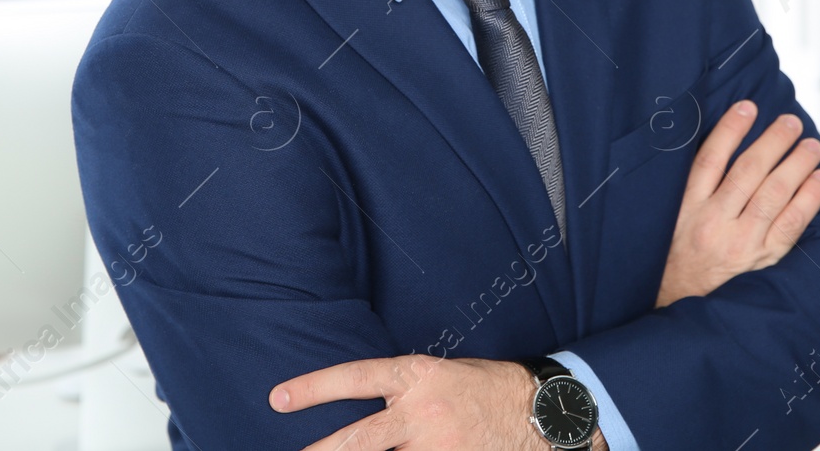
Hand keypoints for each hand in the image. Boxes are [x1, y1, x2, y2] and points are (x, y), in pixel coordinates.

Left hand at [271, 354, 605, 449]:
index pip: (355, 378)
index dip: (314, 388)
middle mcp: (421, 411)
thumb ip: (403, 393)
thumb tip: (367, 413)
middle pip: (357, 441)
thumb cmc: (488, 388)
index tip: (279, 398)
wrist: (541, 412)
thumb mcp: (442, 375)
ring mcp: (436, 446)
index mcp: (417, 377)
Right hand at [655, 100, 819, 307]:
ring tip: (811, 145)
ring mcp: (742, 243)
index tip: (748, 107)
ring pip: (774, 194)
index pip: (710, 159)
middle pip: (749, 172)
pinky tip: (819, 180)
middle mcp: (714, 223)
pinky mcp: (763, 260)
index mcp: (687, 208)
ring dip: (797, 164)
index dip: (730, 130)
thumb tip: (723, 147)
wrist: (679, 307)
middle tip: (791, 122)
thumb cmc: (676, 259)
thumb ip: (693, 188)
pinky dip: (808, 199)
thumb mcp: (670, 219)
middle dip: (773, 142)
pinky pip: (791, 224)